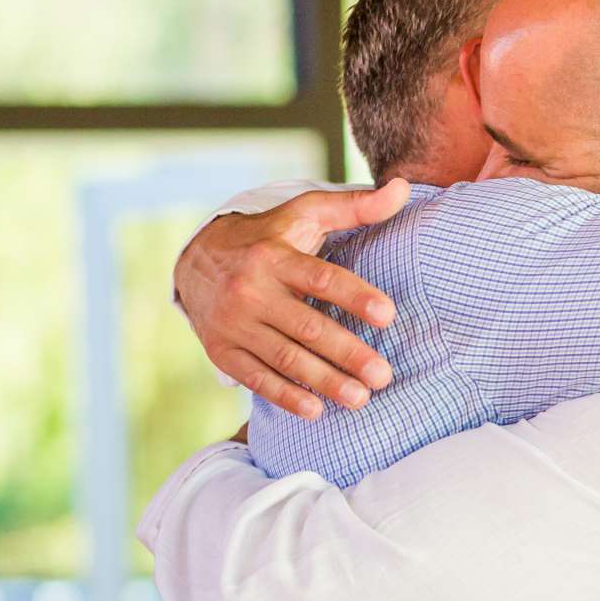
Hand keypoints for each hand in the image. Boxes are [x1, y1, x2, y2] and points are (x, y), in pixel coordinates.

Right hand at [173, 180, 410, 420]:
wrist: (196, 260)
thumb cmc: (268, 237)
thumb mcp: (304, 213)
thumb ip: (355, 206)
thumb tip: (403, 190)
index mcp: (274, 255)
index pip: (320, 278)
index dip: (355, 296)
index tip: (389, 316)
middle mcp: (251, 290)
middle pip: (306, 326)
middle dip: (348, 353)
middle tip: (383, 375)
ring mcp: (234, 324)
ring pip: (285, 357)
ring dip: (324, 382)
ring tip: (361, 398)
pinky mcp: (222, 351)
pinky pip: (257, 378)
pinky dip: (286, 397)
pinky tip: (316, 411)